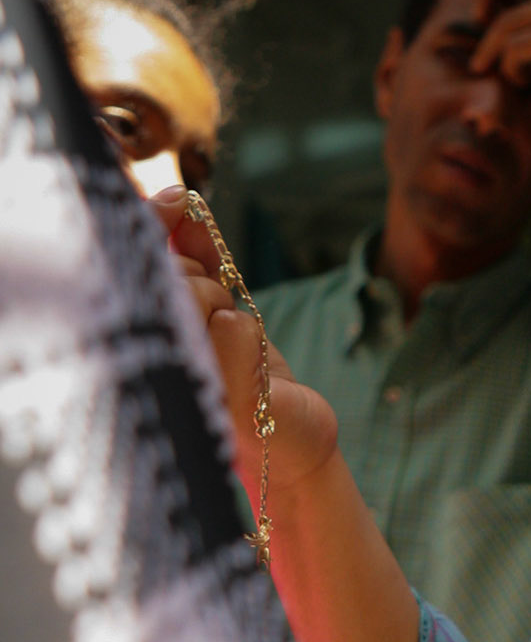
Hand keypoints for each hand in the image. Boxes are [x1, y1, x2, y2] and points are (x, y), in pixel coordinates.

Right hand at [152, 187, 337, 499]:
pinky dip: (250, 336)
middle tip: (214, 315)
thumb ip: (194, 257)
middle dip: (197, 277)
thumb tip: (180, 199)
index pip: (129, 261)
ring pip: (198, 294)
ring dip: (224, 307)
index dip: (151, 220)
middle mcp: (142, 362)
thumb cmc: (248, 378)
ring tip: (231, 348)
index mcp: (133, 334)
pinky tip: (252, 370)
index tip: (178, 200)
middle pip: (165, 275)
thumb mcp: (216, 308)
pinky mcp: (219, 401)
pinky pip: (234, 324)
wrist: (290, 441)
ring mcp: (179, 384)